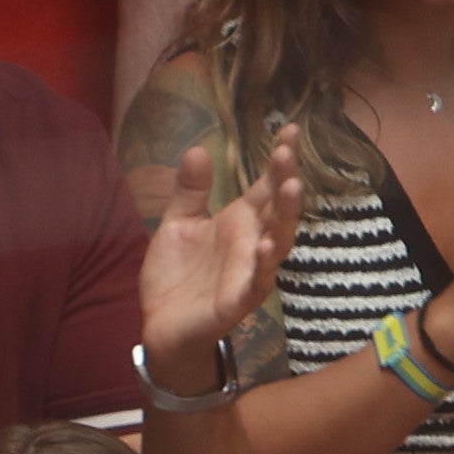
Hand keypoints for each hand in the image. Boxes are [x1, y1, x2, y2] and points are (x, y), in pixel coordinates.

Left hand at [139, 124, 309, 373]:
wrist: (161, 325)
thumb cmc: (177, 275)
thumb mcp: (178, 224)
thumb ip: (190, 191)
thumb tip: (199, 149)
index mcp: (239, 221)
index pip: (266, 185)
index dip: (280, 159)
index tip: (291, 128)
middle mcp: (251, 243)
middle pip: (277, 208)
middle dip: (286, 179)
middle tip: (287, 151)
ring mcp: (249, 272)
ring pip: (278, 242)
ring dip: (286, 216)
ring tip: (292, 187)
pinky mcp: (238, 301)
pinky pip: (257, 282)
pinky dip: (264, 265)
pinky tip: (267, 244)